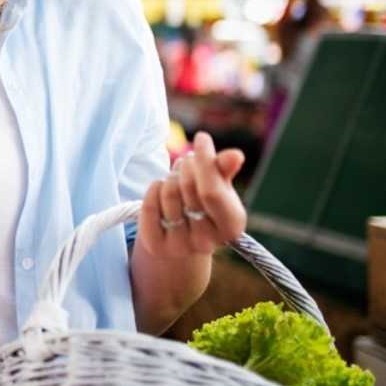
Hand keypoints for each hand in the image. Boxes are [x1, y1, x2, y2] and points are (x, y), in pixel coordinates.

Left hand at [137, 131, 246, 259]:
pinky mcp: (157, 246)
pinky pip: (149, 205)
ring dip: (169, 177)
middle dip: (186, 166)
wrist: (181, 236)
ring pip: (168, 193)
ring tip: (175, 179)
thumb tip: (235, 155)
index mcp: (232, 226)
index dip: (205, 160)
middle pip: (189, 187)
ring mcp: (181, 247)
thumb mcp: (219, 186)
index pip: (212, 190)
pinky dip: (153, 189)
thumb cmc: (203, 202)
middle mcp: (208, 242)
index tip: (202, 138)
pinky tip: (159, 189)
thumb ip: (224, 170)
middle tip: (186, 163)